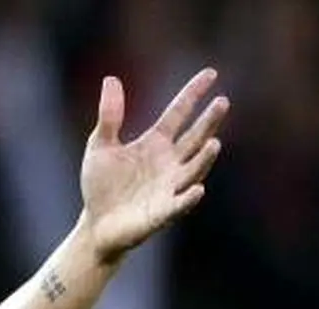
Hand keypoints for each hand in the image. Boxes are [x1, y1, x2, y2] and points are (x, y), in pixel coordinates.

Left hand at [80, 68, 229, 262]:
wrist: (96, 224)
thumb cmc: (101, 185)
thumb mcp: (100, 146)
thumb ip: (109, 116)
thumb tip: (111, 78)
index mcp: (155, 143)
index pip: (178, 113)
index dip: (193, 94)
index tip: (211, 73)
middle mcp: (169, 162)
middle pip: (194, 138)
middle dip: (208, 122)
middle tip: (222, 102)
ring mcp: (169, 187)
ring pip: (193, 170)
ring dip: (204, 159)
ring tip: (214, 143)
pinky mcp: (162, 212)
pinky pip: (179, 204)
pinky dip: (188, 197)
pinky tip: (197, 189)